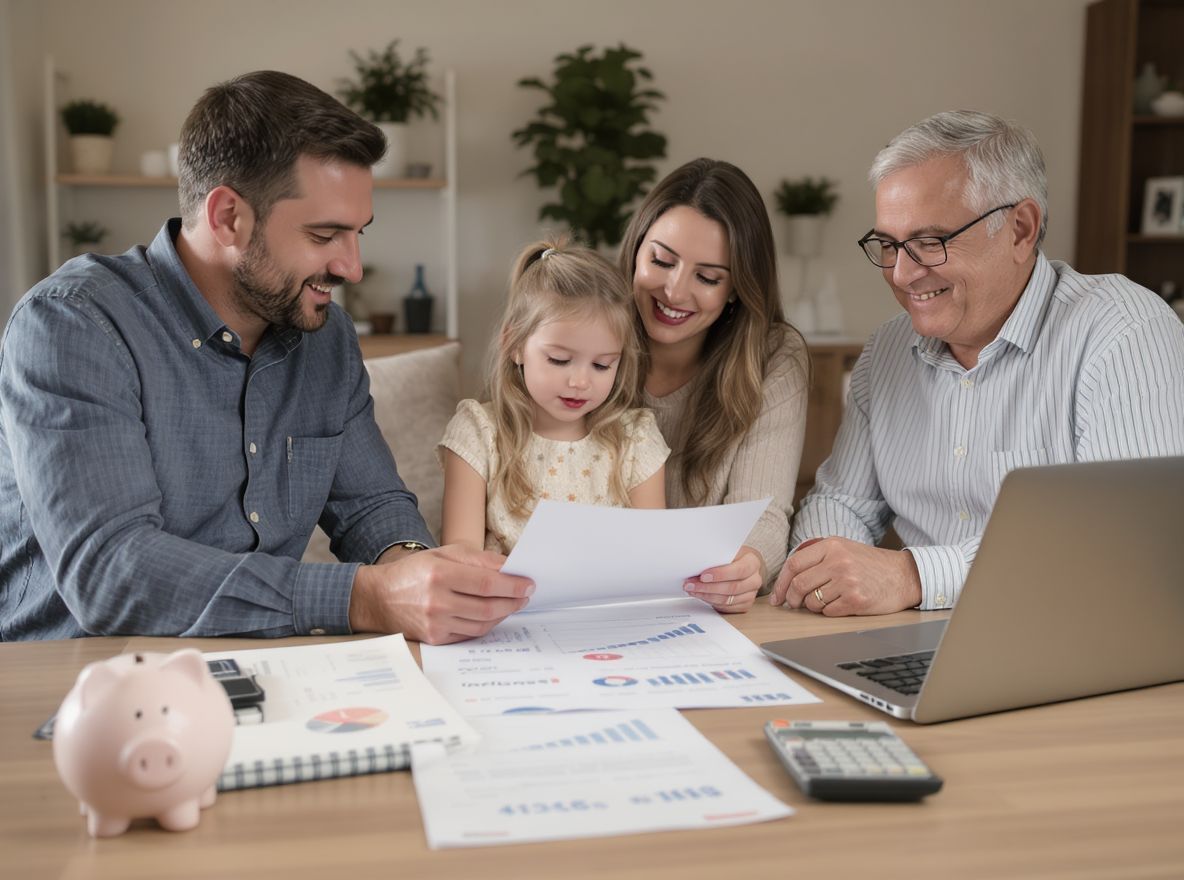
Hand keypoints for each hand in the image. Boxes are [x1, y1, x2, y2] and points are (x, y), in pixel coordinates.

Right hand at [349, 544, 534, 643]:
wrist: (379, 598)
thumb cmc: (415, 572)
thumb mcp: (443, 554)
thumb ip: (478, 559)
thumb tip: (509, 566)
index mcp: (439, 575)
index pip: (486, 583)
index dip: (512, 585)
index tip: (529, 584)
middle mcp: (437, 602)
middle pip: (488, 607)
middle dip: (513, 601)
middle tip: (526, 596)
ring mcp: (435, 624)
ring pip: (482, 624)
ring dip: (504, 614)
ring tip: (513, 604)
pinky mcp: (435, 639)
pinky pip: (470, 634)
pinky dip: (487, 625)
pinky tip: (494, 615)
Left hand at [683, 545, 764, 613]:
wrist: (744, 566)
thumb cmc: (734, 558)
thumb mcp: (728, 551)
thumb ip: (718, 556)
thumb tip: (698, 561)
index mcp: (753, 562)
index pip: (739, 570)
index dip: (720, 574)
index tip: (703, 576)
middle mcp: (755, 579)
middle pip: (732, 587)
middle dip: (708, 587)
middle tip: (691, 584)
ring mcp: (751, 594)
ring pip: (727, 600)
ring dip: (706, 595)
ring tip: (693, 590)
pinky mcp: (745, 604)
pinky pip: (726, 607)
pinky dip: (711, 602)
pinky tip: (701, 595)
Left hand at [770, 537, 920, 615]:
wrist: (903, 575)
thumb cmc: (869, 564)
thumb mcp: (843, 548)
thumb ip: (817, 557)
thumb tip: (787, 580)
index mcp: (831, 546)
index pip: (794, 564)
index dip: (781, 583)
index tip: (777, 597)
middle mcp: (838, 561)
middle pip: (799, 585)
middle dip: (792, 599)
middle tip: (794, 604)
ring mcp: (847, 581)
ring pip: (812, 601)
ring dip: (813, 606)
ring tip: (826, 600)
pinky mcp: (856, 600)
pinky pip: (828, 612)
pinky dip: (829, 612)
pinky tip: (840, 604)